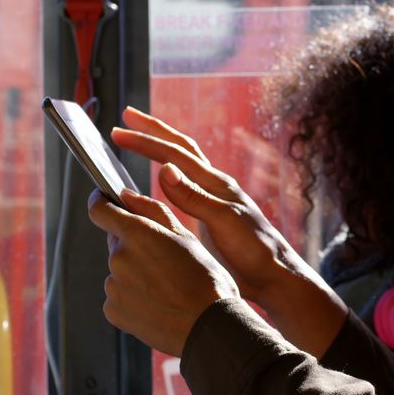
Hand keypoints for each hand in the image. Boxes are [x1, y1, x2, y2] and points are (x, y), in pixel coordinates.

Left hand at [87, 188, 238, 356]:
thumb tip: (126, 196)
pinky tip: (157, 305)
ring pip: (120, 273)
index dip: (100, 203)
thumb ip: (152, 211)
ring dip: (136, 276)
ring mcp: (113, 287)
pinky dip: (133, 299)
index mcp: (137, 233)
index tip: (104, 202)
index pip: (99, 210)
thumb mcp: (187, 237)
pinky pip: (118, 298)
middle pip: (117, 245)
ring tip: (166, 289)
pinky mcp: (113, 311)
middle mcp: (119, 258)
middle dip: (135, 248)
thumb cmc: (206, 280)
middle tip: (165, 263)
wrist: (209, 327)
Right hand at [110, 106, 312, 308]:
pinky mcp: (209, 220)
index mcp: (216, 183)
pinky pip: (181, 191)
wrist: (274, 277)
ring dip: (159, 150)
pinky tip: (152, 185)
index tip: (119, 132)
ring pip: (181, 166)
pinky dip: (163, 179)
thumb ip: (194, 197)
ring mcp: (211, 202)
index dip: (146, 141)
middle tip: (126, 117)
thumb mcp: (224, 222)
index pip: (176, 154)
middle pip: (180, 149)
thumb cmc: (255, 251)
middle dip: (152, 131)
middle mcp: (213, 187)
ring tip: (137, 140)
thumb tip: (164, 168)